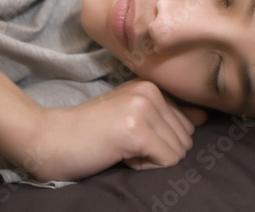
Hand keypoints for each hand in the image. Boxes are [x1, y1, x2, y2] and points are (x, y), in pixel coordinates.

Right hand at [31, 80, 199, 181]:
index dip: (161, 140)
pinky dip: (145, 167)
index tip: (132, 136)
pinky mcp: (136, 130)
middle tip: (124, 143)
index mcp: (151, 86)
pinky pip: (167, 161)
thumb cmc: (91, 132)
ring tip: (121, 147)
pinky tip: (120, 155)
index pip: (187, 123)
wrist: (50, 138)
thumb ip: (168, 115)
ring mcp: (144, 108)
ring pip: (179, 151)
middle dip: (158, 150)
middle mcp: (151, 91)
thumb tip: (205, 117)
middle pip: (186, 139)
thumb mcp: (132, 115)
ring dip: (151, 159)